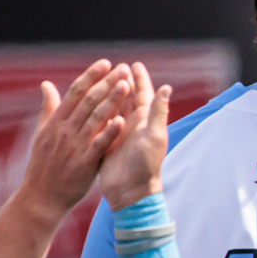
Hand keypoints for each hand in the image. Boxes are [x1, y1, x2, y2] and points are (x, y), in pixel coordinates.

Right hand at [17, 60, 132, 213]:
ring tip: (126, 85)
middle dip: (106, 83)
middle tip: (122, 68)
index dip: (91, 77)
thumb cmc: (43, 164)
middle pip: (88, 101)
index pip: (75, 93)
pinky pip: (98, 144)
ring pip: (95, 118)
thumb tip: (46, 84)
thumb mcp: (42, 133)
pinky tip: (122, 120)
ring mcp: (74, 145)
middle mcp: (65, 130)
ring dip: (111, 101)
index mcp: (56, 121)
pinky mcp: (84, 162)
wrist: (41, 196)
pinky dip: (109, 132)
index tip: (105, 63)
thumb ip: (48, 108)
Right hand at [98, 62, 174, 210]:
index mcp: (145, 121)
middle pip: (127, 100)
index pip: (142, 94)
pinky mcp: (106, 145)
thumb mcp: (154, 136)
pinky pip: (102, 127)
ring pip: (113, 110)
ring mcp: (119, 136)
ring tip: (105, 80)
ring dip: (110, 95)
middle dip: (123, 82)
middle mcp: (133, 126)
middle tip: (117, 67)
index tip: (134, 65)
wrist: (132, 192)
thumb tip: (167, 87)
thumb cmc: (146, 165)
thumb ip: (158, 111)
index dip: (139, 79)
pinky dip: (99, 115)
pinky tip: (90, 106)